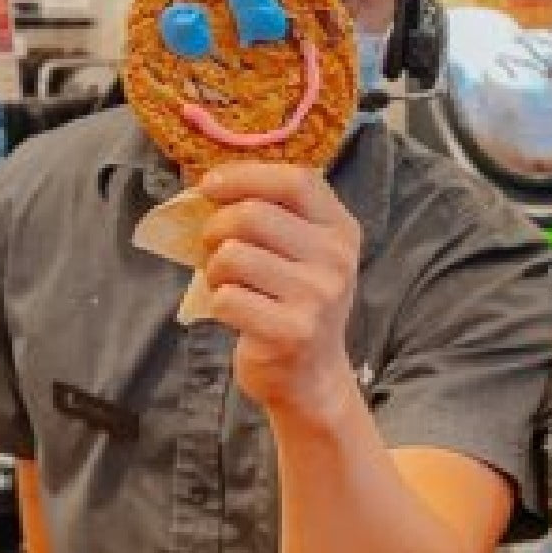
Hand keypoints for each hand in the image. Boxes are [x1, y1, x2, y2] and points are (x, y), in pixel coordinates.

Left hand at [196, 164, 360, 418]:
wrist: (311, 377)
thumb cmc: (295, 303)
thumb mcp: (304, 253)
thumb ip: (274, 215)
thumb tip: (209, 182)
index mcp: (342, 231)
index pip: (297, 181)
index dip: (245, 176)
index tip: (210, 186)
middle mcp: (337, 261)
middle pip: (253, 215)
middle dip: (215, 228)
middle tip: (213, 248)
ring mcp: (318, 297)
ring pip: (233, 256)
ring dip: (214, 269)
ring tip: (226, 283)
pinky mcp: (291, 332)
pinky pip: (226, 298)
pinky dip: (218, 303)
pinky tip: (235, 312)